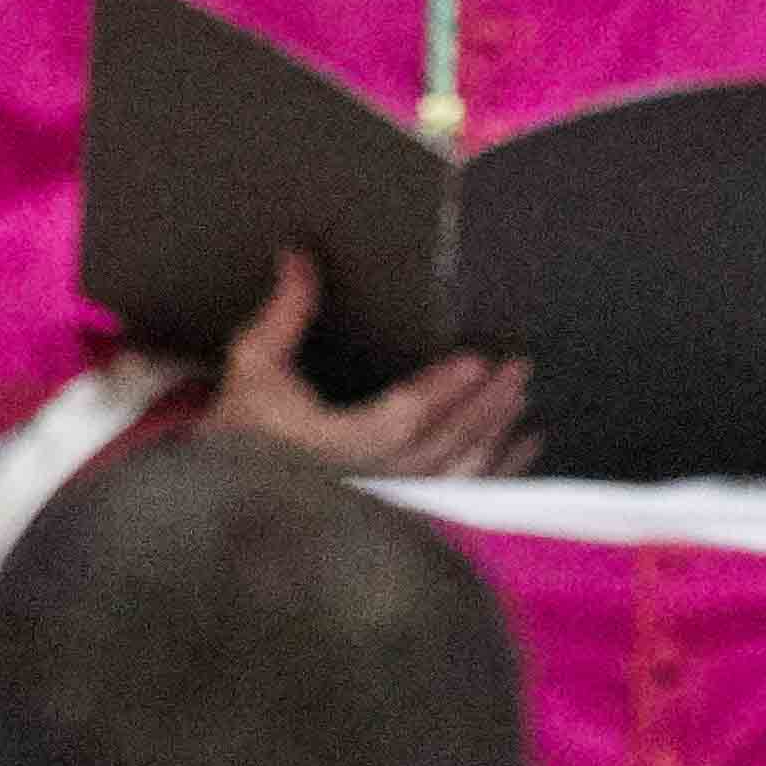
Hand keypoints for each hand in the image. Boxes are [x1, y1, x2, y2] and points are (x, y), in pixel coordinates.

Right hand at [202, 250, 534, 478]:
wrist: (239, 486)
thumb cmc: (248, 420)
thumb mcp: (255, 364)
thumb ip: (284, 313)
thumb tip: (298, 253)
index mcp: (331, 444)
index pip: (398, 418)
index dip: (439, 391)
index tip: (475, 359)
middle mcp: (367, 481)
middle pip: (442, 444)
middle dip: (484, 404)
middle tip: (517, 366)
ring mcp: (390, 503)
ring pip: (458, 473)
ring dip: (496, 431)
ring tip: (521, 392)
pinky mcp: (405, 512)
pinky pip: (464, 497)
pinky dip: (502, 470)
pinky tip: (527, 440)